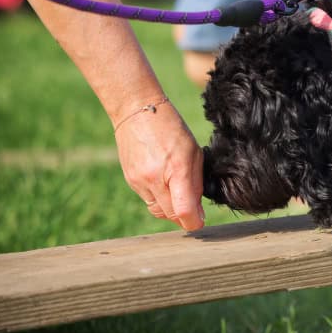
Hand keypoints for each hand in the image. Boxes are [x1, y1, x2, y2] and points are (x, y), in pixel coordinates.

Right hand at [114, 98, 205, 230]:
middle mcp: (154, 179)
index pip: (183, 211)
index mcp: (175, 169)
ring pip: (158, 210)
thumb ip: (196, 183)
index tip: (200, 220)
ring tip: (178, 189)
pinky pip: (148, 200)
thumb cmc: (172, 128)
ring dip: (171, 208)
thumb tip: (198, 212)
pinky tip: (164, 181)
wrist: (137, 111)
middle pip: (170, 215)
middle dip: (184, 216)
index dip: (194, 221)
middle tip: (193, 206)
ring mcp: (138, 181)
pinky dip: (159, 198)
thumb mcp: (194, 153)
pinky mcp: (130, 180)